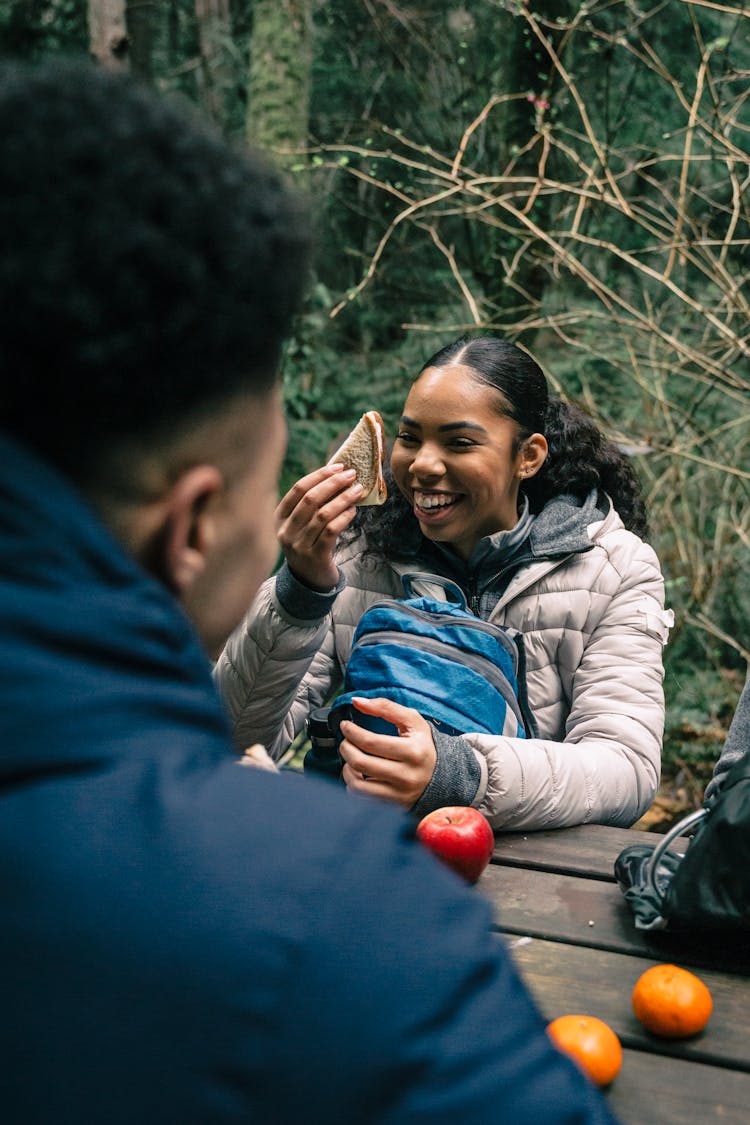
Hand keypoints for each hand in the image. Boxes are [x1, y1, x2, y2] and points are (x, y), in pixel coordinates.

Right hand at [276, 463, 361, 590]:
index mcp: (279, 517)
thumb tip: (338, 475)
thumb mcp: (302, 524)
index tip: (338, 467)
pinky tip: (353, 511)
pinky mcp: (314, 556)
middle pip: (310, 499)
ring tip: (358, 491)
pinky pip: (331, 531)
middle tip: (352, 475)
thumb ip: (312, 504)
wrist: (309, 580)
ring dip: (343, 499)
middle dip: (333, 483)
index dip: (319, 475)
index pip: (298, 489)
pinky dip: (344, 517)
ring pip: (322, 515)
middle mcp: (285, 531)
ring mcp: (299, 545)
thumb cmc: (309, 544)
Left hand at [338, 697, 436, 809]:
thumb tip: (356, 701)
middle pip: (361, 762)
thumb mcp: (412, 721)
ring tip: (351, 758)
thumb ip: (385, 707)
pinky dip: (353, 784)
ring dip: (346, 768)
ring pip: (357, 784)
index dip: (351, 732)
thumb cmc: (423, 745)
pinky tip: (358, 774)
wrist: (444, 776)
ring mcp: (400, 794)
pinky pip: (362, 798)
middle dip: (345, 748)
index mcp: (413, 751)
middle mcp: (407, 775)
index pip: (370, 742)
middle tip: (346, 740)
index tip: (345, 726)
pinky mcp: (393, 806)